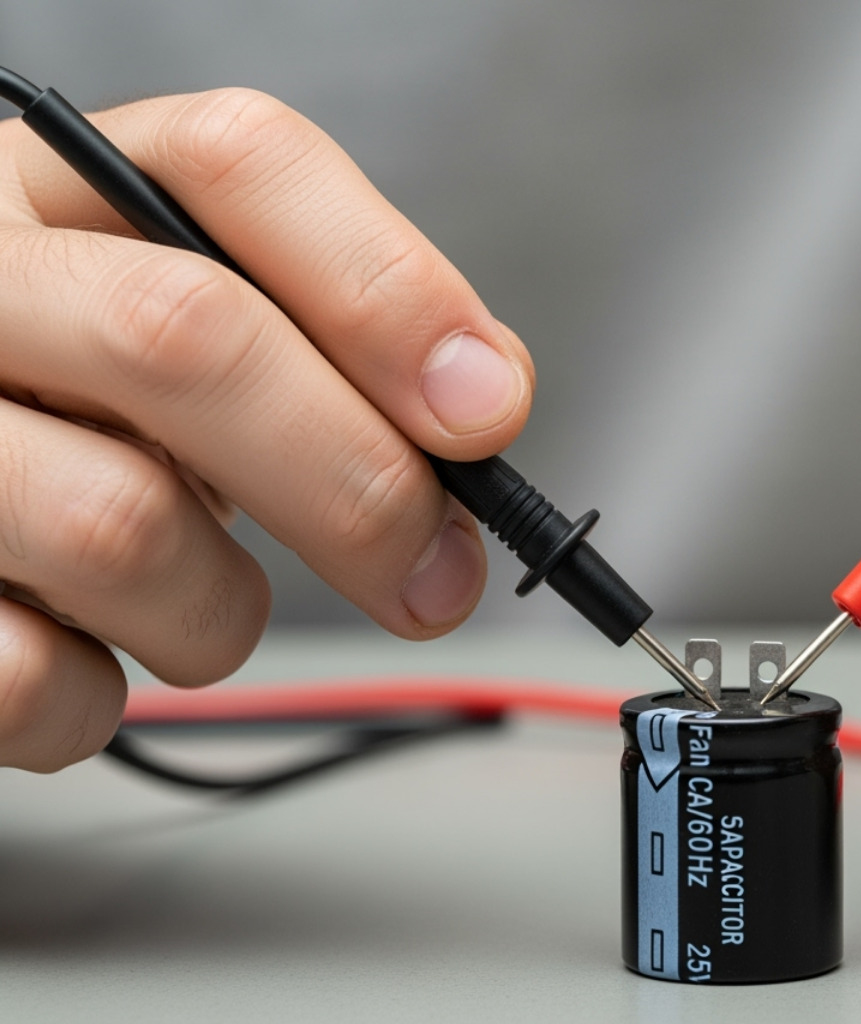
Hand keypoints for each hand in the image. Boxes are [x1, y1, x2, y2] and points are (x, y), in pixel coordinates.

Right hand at [0, 89, 532, 770]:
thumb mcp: (198, 325)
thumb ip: (336, 331)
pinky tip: (85, 649)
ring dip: (221, 609)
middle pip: (187, 335)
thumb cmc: (72, 404)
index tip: (487, 409)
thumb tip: (481, 399)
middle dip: (359, 481)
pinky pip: (32, 676)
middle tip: (435, 575)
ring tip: (197, 597)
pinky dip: (101, 696)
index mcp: (55, 186)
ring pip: (121, 524)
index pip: (239, 162)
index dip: (387, 289)